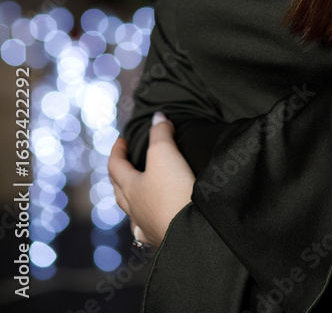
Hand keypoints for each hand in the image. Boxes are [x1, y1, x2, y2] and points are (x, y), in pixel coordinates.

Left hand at [108, 112, 195, 246]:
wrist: (191, 232)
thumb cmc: (173, 190)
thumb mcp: (165, 153)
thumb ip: (160, 133)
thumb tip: (158, 116)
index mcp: (131, 188)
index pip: (115, 166)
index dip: (117, 150)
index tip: (121, 140)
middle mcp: (134, 209)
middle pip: (119, 190)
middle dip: (120, 174)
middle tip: (126, 161)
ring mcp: (146, 226)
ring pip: (131, 212)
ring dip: (131, 199)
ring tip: (137, 193)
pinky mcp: (162, 239)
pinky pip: (147, 229)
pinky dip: (146, 220)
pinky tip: (151, 221)